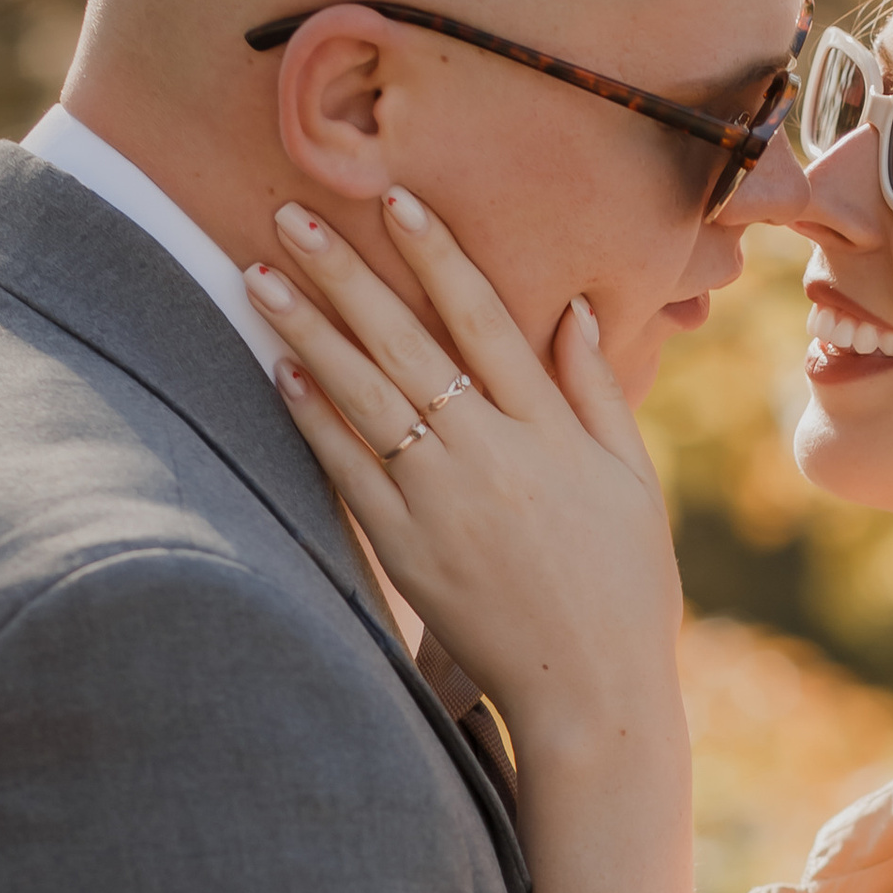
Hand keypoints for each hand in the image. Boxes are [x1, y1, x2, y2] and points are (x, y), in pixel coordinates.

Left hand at [253, 187, 682, 764]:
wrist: (591, 692)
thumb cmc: (625, 588)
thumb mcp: (633, 481)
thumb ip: (598, 393)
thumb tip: (576, 311)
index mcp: (551, 431)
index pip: (485, 319)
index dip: (437, 254)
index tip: (396, 200)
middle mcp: (492, 454)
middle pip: (406, 342)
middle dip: (345, 272)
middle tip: (290, 213)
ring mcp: (442, 500)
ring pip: (364, 395)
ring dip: (307, 329)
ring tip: (259, 275)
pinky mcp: (406, 548)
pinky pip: (348, 468)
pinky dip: (312, 415)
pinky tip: (279, 366)